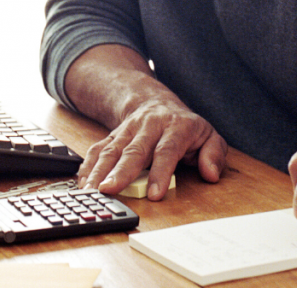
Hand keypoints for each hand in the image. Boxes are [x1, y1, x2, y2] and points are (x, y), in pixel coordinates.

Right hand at [77, 95, 227, 199]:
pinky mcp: (113, 135)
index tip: (154, 194)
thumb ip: (214, 154)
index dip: (160, 172)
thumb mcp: (209, 135)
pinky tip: (83, 182)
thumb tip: (211, 174)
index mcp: (175, 127)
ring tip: (92, 190)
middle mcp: (149, 126)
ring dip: (100, 170)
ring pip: (112, 150)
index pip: (167, 150)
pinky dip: (88, 166)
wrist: (155, 102)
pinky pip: (98, 149)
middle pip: (134, 150)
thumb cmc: (184, 126)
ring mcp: (128, 130)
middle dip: (121, 172)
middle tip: (110, 190)